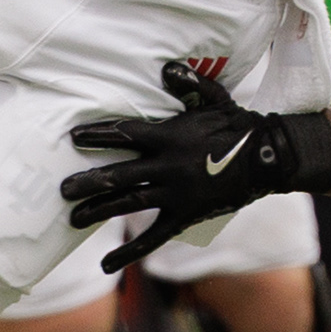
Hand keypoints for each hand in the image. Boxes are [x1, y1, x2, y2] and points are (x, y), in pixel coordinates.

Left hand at [63, 59, 330, 269]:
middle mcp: (168, 166)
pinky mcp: (185, 216)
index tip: (74, 137)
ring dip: (98, 211)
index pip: (125, 134)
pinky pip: (153, 237)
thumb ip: (190, 84)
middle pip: (119, 175)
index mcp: (171, 136)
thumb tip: (166, 68)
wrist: (268, 159)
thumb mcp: (216, 98)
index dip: (98, 135)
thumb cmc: (238, 126)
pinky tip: (105, 264)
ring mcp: (176, 194)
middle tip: (63, 190)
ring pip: (129, 204)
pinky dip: (128, 252)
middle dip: (87, 182)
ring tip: (73, 219)